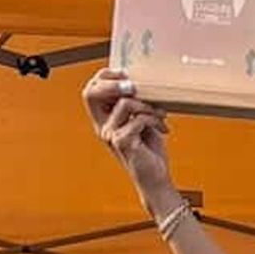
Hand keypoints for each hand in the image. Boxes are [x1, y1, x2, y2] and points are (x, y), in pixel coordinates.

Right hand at [83, 69, 178, 215]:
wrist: (156, 179)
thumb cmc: (150, 153)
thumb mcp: (143, 123)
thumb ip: (137, 106)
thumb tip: (144, 83)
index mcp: (105, 120)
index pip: (91, 91)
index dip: (104, 77)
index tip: (125, 74)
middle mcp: (103, 127)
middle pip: (92, 92)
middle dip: (115, 83)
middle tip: (136, 86)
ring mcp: (110, 135)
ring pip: (125, 103)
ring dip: (149, 107)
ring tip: (161, 116)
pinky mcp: (122, 142)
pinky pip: (138, 119)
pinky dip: (155, 120)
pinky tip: (164, 129)